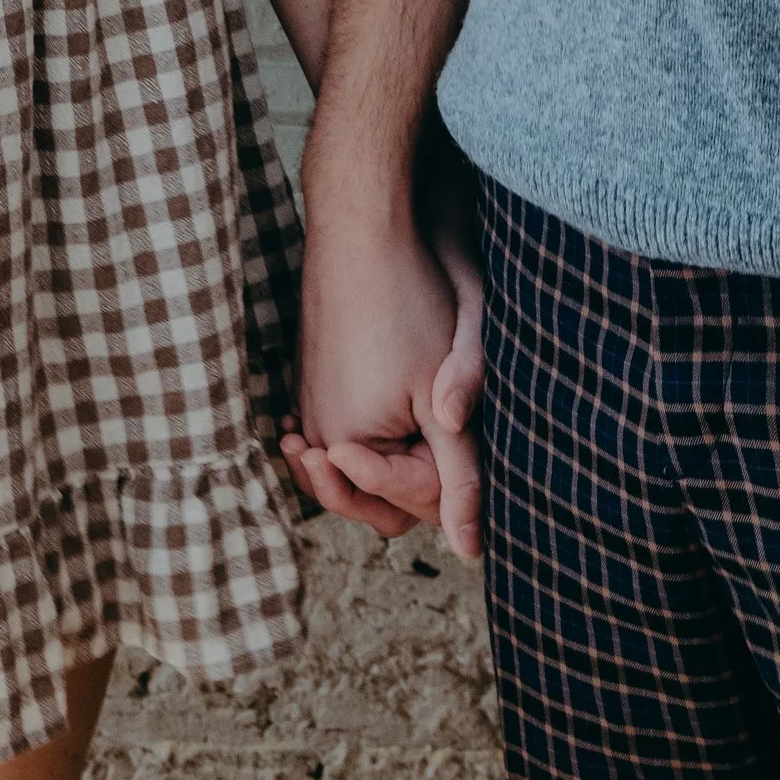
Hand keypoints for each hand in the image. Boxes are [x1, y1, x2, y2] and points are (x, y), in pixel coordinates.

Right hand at [286, 178, 483, 562]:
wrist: (362, 227)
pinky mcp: (310, 373)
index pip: (401, 504)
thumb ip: (457, 477)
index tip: (461, 435)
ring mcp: (308, 400)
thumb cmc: (407, 306)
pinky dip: (369, 429)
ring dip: (388, 455)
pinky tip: (396, 406)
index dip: (442, 486)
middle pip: (371, 492)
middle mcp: (314, 431)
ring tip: (423, 430)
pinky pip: (340, 423)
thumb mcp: (442, 399)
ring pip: (358, 457)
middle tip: (444, 439)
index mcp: (344, 445)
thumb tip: (472, 551)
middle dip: (409, 480)